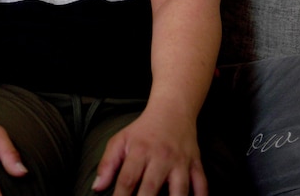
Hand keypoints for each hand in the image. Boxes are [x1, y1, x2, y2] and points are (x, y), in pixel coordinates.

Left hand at [91, 106, 206, 195]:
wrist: (172, 111)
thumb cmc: (142, 131)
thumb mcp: (120, 140)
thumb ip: (107, 164)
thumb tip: (97, 188)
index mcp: (139, 151)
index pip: (127, 180)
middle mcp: (160, 157)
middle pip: (151, 187)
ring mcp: (180, 162)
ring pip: (179, 190)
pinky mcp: (197, 164)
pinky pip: (202, 185)